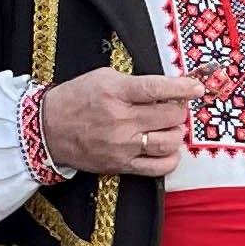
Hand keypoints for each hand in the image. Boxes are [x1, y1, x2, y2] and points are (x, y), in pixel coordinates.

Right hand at [40, 70, 202, 177]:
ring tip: (170, 127)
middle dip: (178, 110)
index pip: (158, 89)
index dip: (182, 88)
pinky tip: (168, 149)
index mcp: (116, 92)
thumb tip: (168, 89)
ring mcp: (122, 145)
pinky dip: (170, 158)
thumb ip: (135, 82)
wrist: (48, 129)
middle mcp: (121, 120)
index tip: (196, 88)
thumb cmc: (76, 99)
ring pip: (168, 142)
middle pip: (169, 116)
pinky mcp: (121, 165)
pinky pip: (158, 167)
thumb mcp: (103, 78)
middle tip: (174, 107)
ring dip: (176, 133)